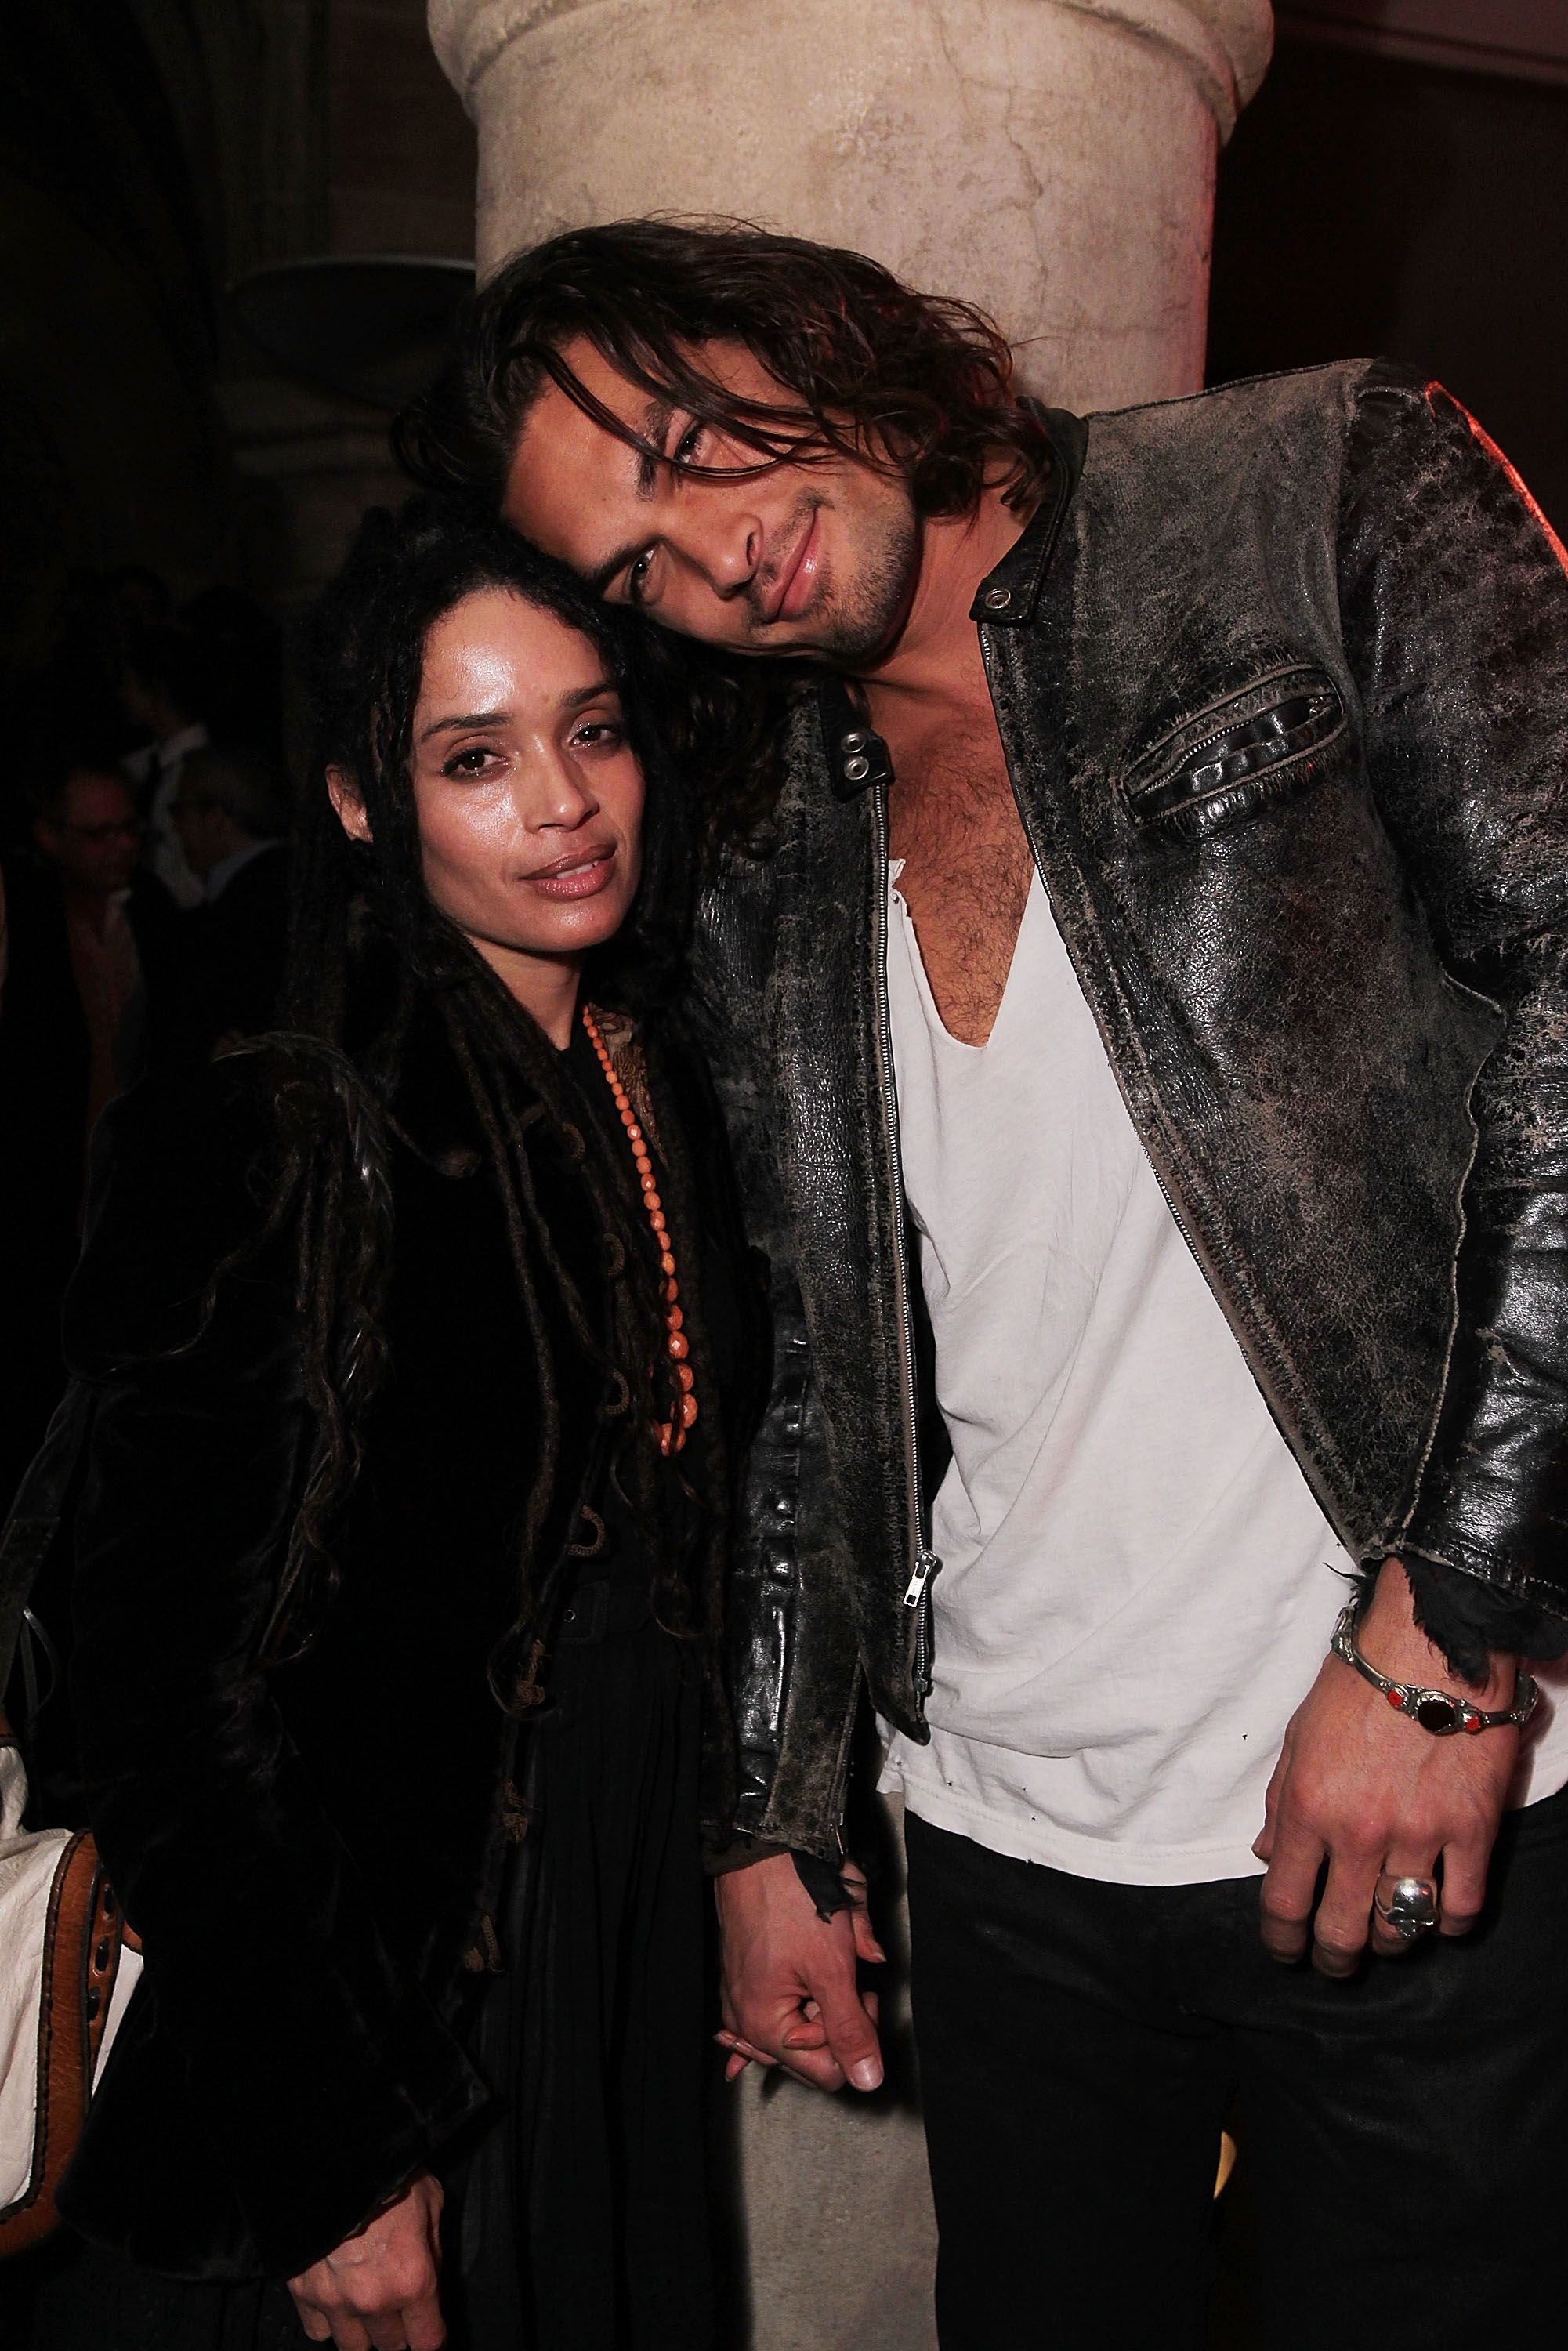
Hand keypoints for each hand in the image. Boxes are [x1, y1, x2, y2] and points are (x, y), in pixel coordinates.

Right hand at [288, 2172, 444, 2350]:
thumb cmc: (387, 2173)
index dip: (432, 2335)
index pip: (428, 2340)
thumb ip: (433, 2247)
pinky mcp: (304, 2294)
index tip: (429, 2329)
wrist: (332, 2160)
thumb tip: (429, 2272)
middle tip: (397, 2304)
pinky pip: (318, 2331)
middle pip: (392, 2346)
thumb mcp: (431, 2200)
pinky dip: (329, 2321)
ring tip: (366, 2305)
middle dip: (399, 2329)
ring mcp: (336, 2301)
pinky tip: (336, 2299)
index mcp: (412, 2280)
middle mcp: (375, 2301)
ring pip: (353, 2347)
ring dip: (364, 2331)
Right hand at [715, 1850, 885, 2091]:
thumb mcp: (833, 1971)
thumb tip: (867, 2081)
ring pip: (796, 2021)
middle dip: (837, 2016)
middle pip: (809, 2049)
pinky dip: (786, 2009)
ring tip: (831, 1964)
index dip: (854, 2038)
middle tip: (854, 1979)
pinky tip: (764, 2041)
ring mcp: (742, 1995)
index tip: (866, 1998)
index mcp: (763, 2026)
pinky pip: (773, 2005)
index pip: (827, 2071)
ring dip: (821, 1999)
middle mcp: (745, 2018)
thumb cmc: (793, 1902)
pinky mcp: (746, 1973)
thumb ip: (851, 2030)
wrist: (764, 1846)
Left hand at [1255, 1560, 1518, 1976]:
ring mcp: (1418, 1834)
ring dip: (1388, 1941)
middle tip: (1334, 1961)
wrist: (1429, 1648)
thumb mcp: (1298, 1739)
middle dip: (1333, 1959)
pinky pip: (1461, 1908)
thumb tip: (1265, 1854)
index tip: (1287, 1949)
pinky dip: (1446, 1924)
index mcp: (1307, 1808)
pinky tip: (1436, 1916)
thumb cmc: (1358, 1686)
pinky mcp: (1472, 1831)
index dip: (1283, 1940)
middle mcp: (1358, 1832)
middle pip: (1342, 1931)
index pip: (1284, 1902)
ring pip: (1400, 1927)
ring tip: (1384, 1934)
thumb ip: (1280, 1802)